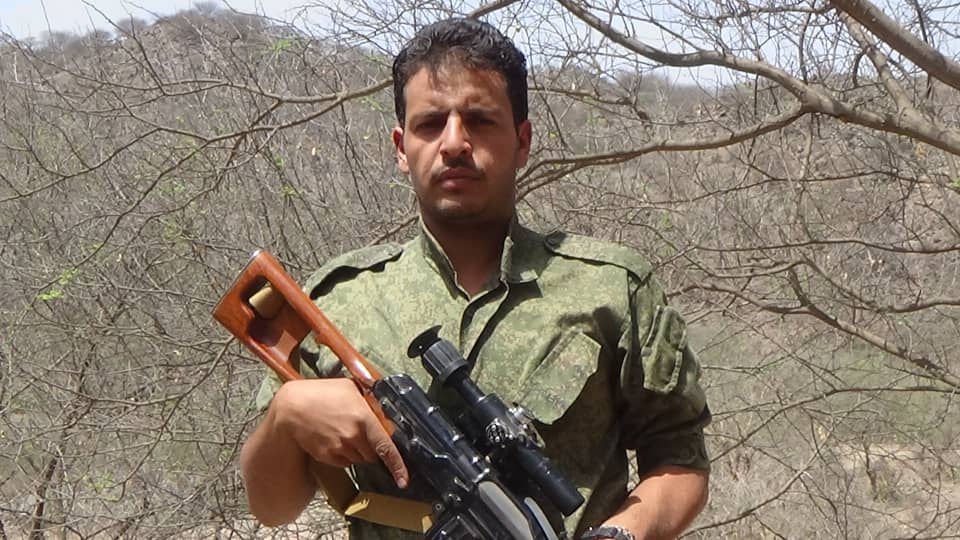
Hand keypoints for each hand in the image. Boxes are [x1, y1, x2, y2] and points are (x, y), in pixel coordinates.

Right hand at [271, 378, 408, 487]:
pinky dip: (344, 453)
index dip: (397, 466)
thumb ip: (370, 399)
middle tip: (359, 428)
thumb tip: (385, 409)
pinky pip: (345, 461)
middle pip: (373, 454)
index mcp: (363, 419)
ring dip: (357, 449)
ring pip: (359, 458)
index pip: (385, 447)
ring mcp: (339, 449)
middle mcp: (353, 437)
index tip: (403, 480)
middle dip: (372, 446)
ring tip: (342, 429)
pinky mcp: (328, 457)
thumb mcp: (350, 387)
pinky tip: (333, 437)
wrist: (292, 409)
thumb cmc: (321, 394)